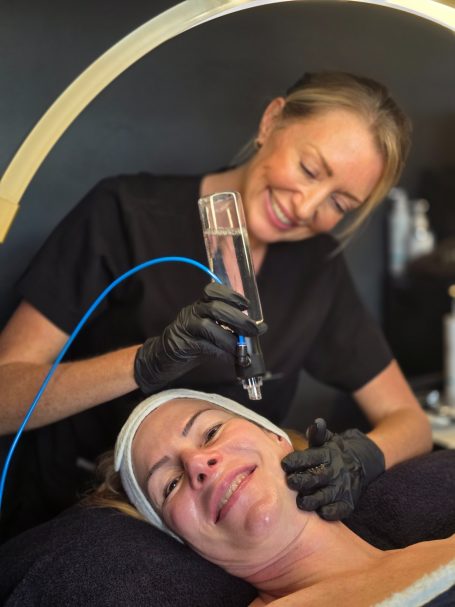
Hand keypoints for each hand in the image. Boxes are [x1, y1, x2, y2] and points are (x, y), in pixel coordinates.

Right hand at [134, 283, 265, 392]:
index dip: (230, 295)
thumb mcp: (210, 331)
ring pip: (207, 326)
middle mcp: (192, 313)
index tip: (246, 304)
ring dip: (229, 338)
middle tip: (254, 329)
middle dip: (237, 318)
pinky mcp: (181, 344)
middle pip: (214, 308)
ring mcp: (185, 328)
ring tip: (241, 349)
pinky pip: (203, 346)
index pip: (212, 291)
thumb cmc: (191, 344)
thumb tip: (258, 329)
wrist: (161, 358)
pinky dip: (220, 352)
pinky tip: (229, 358)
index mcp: (199, 306)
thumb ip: (229, 328)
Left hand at [281, 419, 384, 519]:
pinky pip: (339, 510)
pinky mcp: (347, 503)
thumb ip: (318, 434)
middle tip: (289, 482)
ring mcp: (342, 488)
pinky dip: (329, 512)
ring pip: (326, 496)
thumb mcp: (327, 440)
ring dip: (312, 500)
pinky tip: (319, 511)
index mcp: (328, 455)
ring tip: (300, 502)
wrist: (361, 463)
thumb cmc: (334, 452)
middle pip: (317, 477)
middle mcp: (335, 471)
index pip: (311, 457)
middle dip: (302, 480)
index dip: (297, 460)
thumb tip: (317, 423)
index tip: (284, 463)